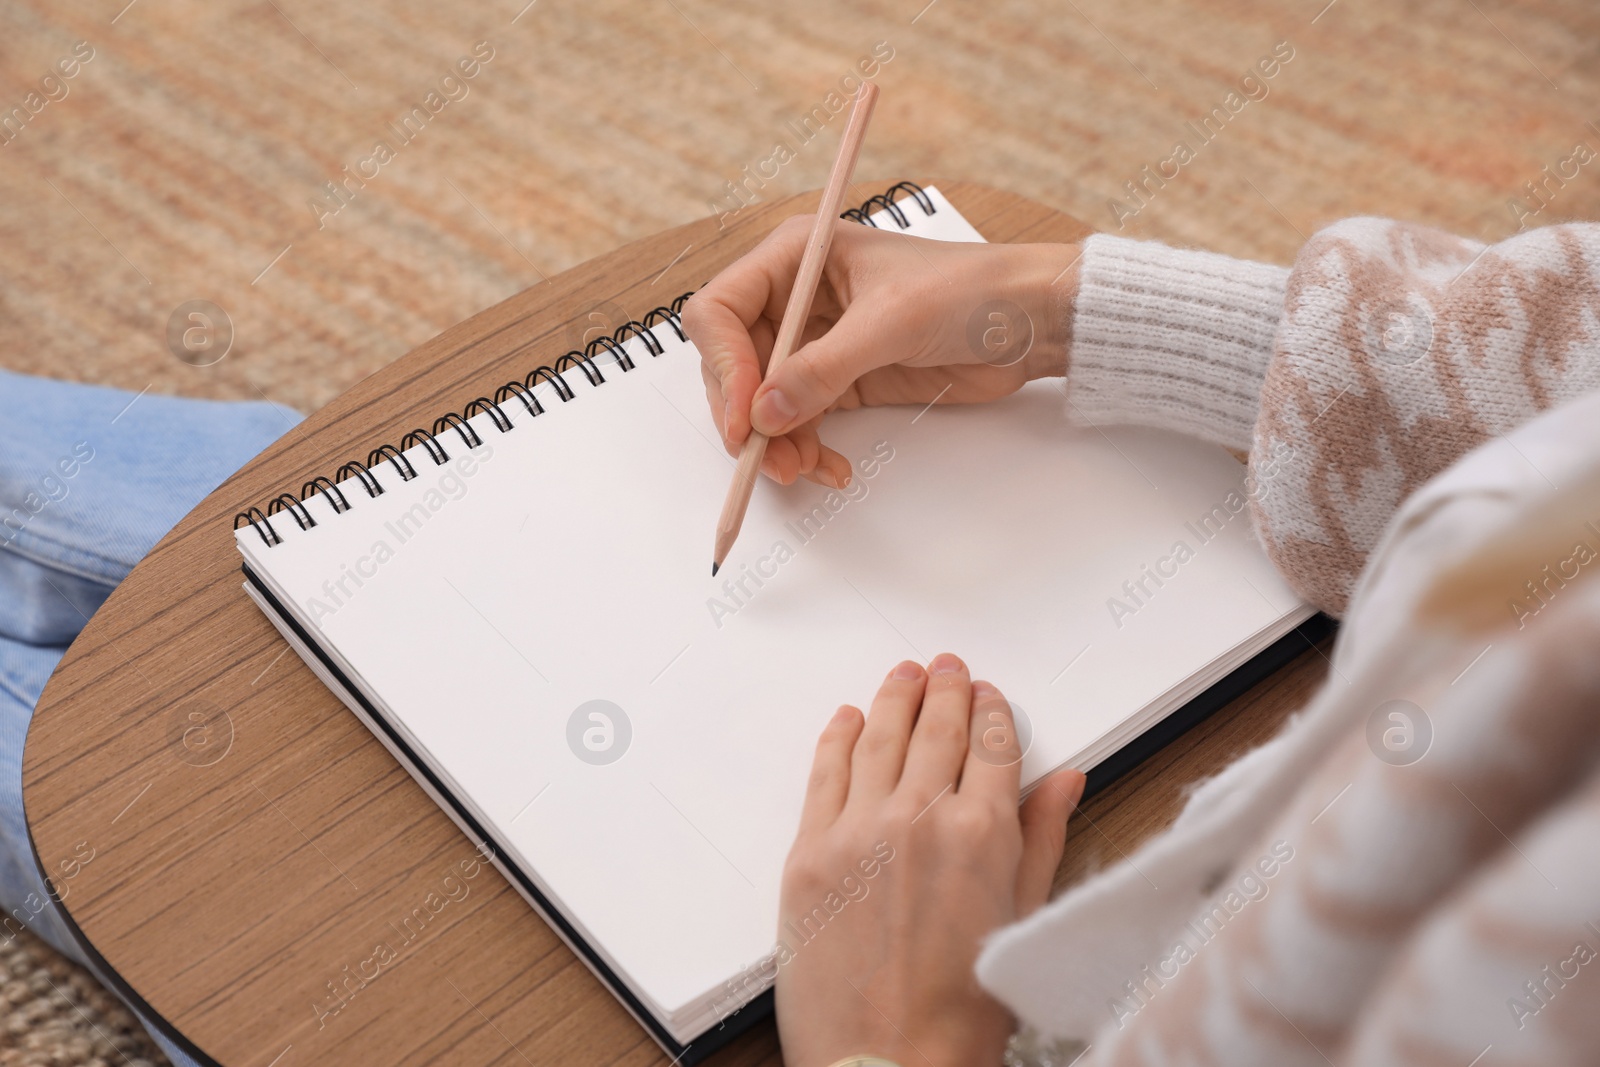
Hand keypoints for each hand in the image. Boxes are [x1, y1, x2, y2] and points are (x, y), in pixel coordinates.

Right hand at [681, 217, 1078, 487]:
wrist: (1030, 322)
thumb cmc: (970, 292)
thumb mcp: (891, 323)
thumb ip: (822, 369)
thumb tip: (763, 414)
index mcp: (796, 257)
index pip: (720, 311)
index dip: (723, 364)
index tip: (745, 415)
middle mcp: (795, 298)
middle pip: (733, 365)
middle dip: (747, 416)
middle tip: (769, 458)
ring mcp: (815, 343)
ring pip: (762, 403)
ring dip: (776, 443)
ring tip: (805, 469)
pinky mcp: (840, 381)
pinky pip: (799, 422)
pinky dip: (804, 449)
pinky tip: (829, 467)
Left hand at [774, 653, 1086, 1066]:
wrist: (886, 1066)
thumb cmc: (960, 1015)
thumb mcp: (1023, 922)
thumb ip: (1042, 840)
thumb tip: (1065, 781)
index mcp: (982, 833)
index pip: (992, 745)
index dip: (992, 712)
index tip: (989, 696)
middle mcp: (919, 818)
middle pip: (936, 728)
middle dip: (945, 689)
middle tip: (947, 667)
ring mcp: (857, 831)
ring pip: (879, 736)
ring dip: (895, 697)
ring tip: (904, 674)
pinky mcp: (808, 853)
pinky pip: (824, 773)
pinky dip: (838, 738)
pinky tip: (847, 719)